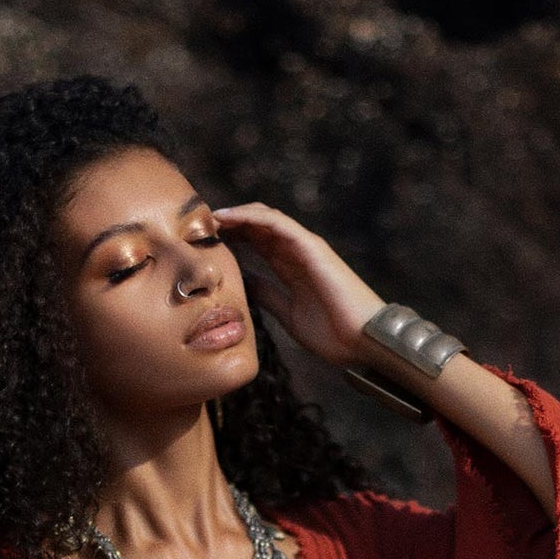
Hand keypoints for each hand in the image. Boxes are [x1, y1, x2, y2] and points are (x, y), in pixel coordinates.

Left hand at [211, 201, 386, 368]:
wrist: (361, 343)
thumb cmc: (333, 334)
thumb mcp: (288, 315)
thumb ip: (269, 296)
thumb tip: (245, 285)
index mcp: (292, 268)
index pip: (257, 244)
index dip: (231, 238)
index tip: (204, 241)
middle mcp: (298, 253)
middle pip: (257, 227)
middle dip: (229, 223)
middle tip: (198, 224)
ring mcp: (305, 247)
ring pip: (265, 219)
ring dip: (235, 215)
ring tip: (208, 217)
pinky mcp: (311, 247)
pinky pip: (278, 224)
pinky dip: (252, 217)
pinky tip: (228, 218)